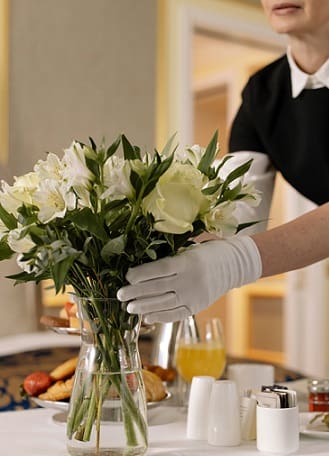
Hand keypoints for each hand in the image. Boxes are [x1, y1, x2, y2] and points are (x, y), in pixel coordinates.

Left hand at [117, 236, 261, 322]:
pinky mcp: (197, 307)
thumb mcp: (189, 248)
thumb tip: (142, 264)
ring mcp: (195, 296)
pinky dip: (160, 317)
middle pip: (159, 288)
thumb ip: (169, 257)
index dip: (142, 274)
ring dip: (145, 307)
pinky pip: (176, 315)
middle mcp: (191, 280)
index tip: (127, 276)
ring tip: (129, 308)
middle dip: (137, 292)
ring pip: (165, 304)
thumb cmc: (206, 252)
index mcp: (188, 262)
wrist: (233, 265)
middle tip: (120, 295)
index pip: (160, 270)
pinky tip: (147, 317)